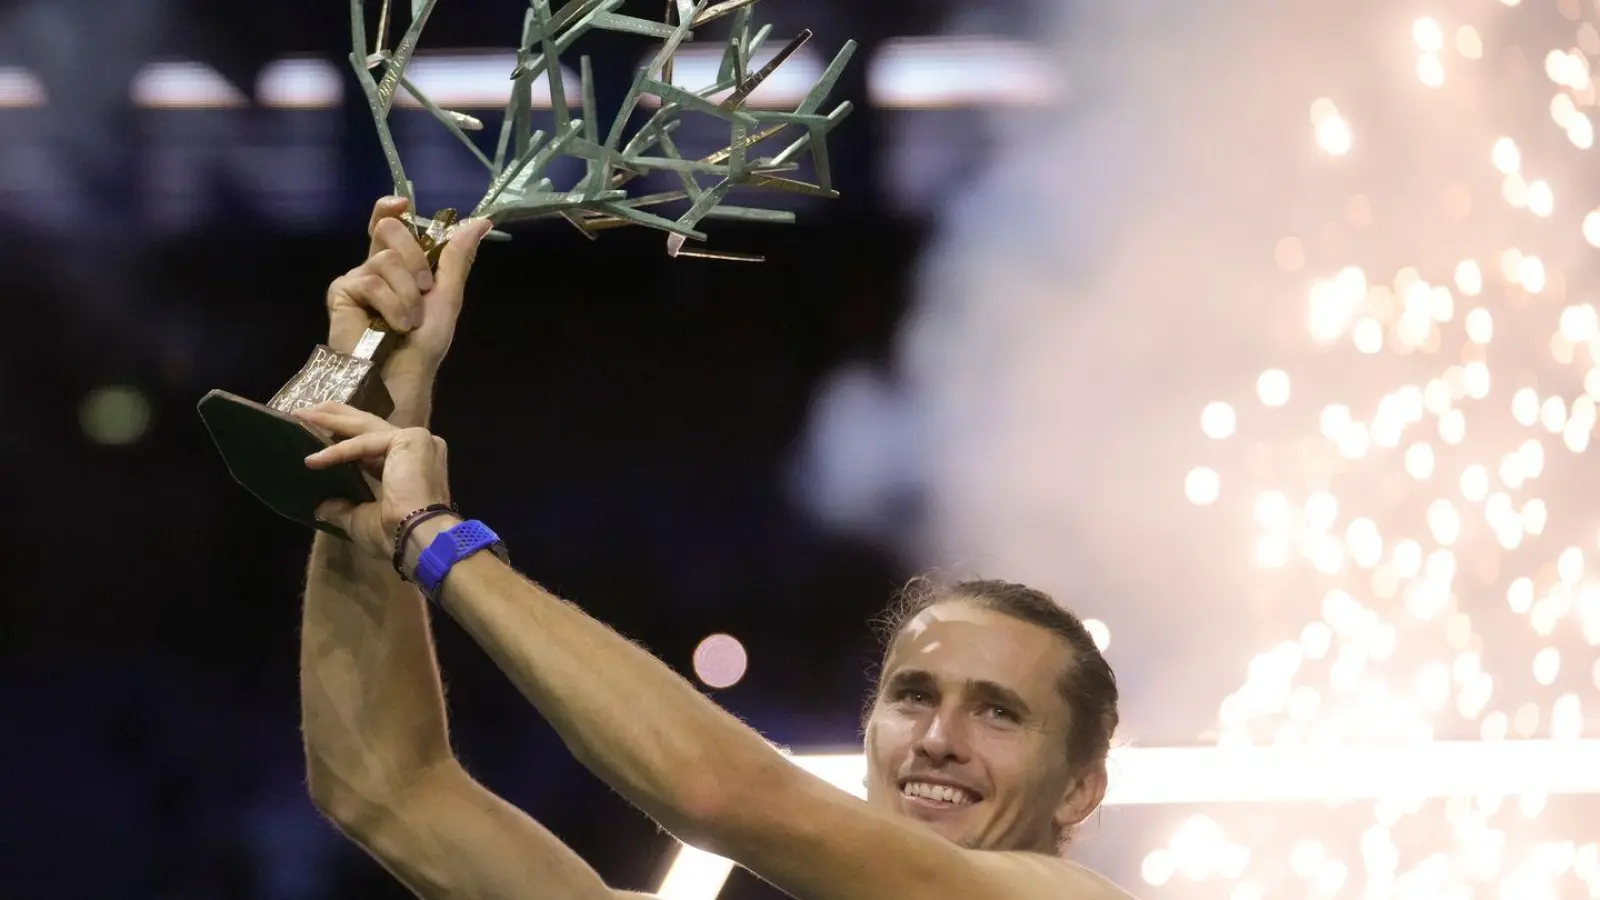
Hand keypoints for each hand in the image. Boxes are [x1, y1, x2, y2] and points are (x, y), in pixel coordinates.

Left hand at [294, 402, 455, 561]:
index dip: (344, 439)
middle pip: (368, 426)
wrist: (416, 537)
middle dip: (336, 418)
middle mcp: (417, 448)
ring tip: (302, 415)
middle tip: (305, 411)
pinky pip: (365, 443)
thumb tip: (322, 508)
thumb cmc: (394, 534)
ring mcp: (415, 440)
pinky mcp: (409, 439)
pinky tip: (313, 460)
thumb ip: (343, 508)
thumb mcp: (361, 520)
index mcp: (410, 465)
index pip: (372, 445)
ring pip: (365, 427)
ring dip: (331, 420)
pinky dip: (337, 451)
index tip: (316, 434)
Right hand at [326, 198, 493, 421]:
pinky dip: (392, 306)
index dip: (390, 209)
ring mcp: (357, 278)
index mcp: (399, 264)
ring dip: (408, 294)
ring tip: (408, 321)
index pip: (388, 223)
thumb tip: (481, 222)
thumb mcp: (447, 296)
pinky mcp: (341, 292)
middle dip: (415, 258)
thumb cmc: (425, 342)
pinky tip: (394, 327)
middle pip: (389, 229)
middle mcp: (375, 266)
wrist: (405, 374)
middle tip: (424, 289)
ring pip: (385, 259)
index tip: (401, 204)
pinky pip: (371, 281)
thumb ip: (457, 257)